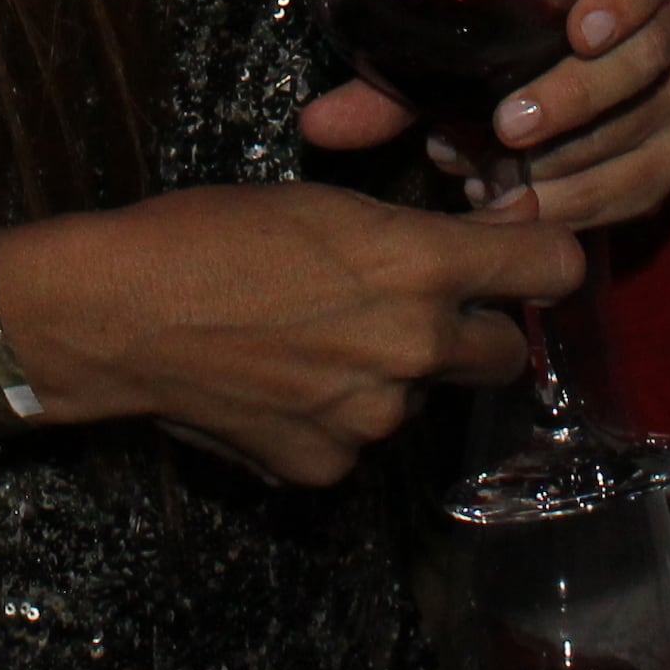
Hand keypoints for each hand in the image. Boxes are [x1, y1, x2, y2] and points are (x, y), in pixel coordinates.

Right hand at [0, 183, 577, 485]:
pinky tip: (278, 385)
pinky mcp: (328, 467)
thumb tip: (469, 255)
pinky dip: (332, 418)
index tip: (530, 263)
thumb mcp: (324, 203)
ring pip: (420, 399)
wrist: (119, 312)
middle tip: (419, 311)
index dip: (544, 262)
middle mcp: (416, 349)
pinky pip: (357, 440)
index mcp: (420, 265)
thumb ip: (408, 237)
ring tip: (312, 343)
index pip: (550, 269)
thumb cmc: (210, 231)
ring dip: (391, 377)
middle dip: (474, 334)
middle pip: (504, 354)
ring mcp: (375, 418)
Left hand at [301, 0, 669, 229]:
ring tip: (498, 184)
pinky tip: (532, 209)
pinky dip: (592, 201)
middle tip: (508, 130)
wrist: (526, 99)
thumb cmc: (486, 55)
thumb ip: (387, 83)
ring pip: (655, 127)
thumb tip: (317, 127)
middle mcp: (662, 30)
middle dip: (578, 98)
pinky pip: (650, 183)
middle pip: (652, 58)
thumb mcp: (442, 55)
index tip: (576, 31)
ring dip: (578, 160)